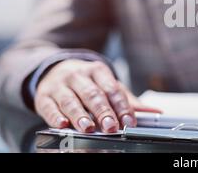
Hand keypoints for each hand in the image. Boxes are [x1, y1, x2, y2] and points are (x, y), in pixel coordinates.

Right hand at [35, 60, 159, 132]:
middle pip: (93, 94)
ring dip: (80, 115)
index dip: (121, 106)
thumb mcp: (106, 85)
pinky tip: (63, 124)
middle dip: (103, 111)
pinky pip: (49, 107)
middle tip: (111, 127)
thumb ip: (127, 99)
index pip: (112, 88)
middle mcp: (78, 76)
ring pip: (71, 100)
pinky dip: (56, 116)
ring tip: (88, 128)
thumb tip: (153, 112)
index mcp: (98, 71)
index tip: (129, 121)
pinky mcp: (44, 96)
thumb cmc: (87, 82)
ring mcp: (59, 85)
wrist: (54, 70)